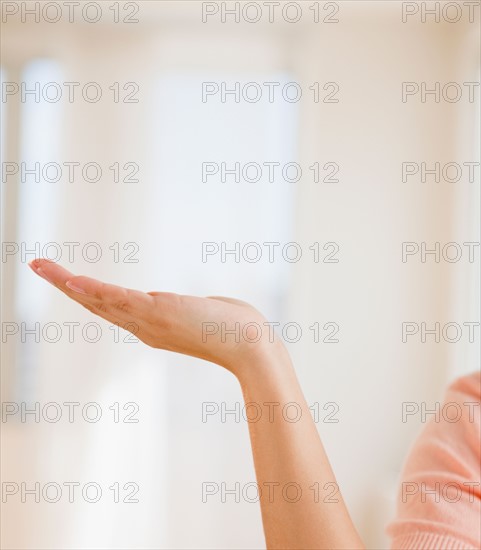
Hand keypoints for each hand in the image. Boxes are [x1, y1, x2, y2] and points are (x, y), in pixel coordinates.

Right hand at [28, 259, 281, 375]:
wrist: (251, 346)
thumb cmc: (234, 331)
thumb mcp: (203, 314)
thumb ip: (188, 309)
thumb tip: (192, 305)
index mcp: (152, 326)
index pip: (111, 307)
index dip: (86, 293)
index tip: (68, 280)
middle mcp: (144, 327)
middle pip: (97, 303)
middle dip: (65, 285)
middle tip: (38, 266)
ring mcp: (150, 321)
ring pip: (101, 299)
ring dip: (69, 283)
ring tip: (42, 266)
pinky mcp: (160, 312)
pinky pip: (121, 300)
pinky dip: (95, 291)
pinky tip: (74, 281)